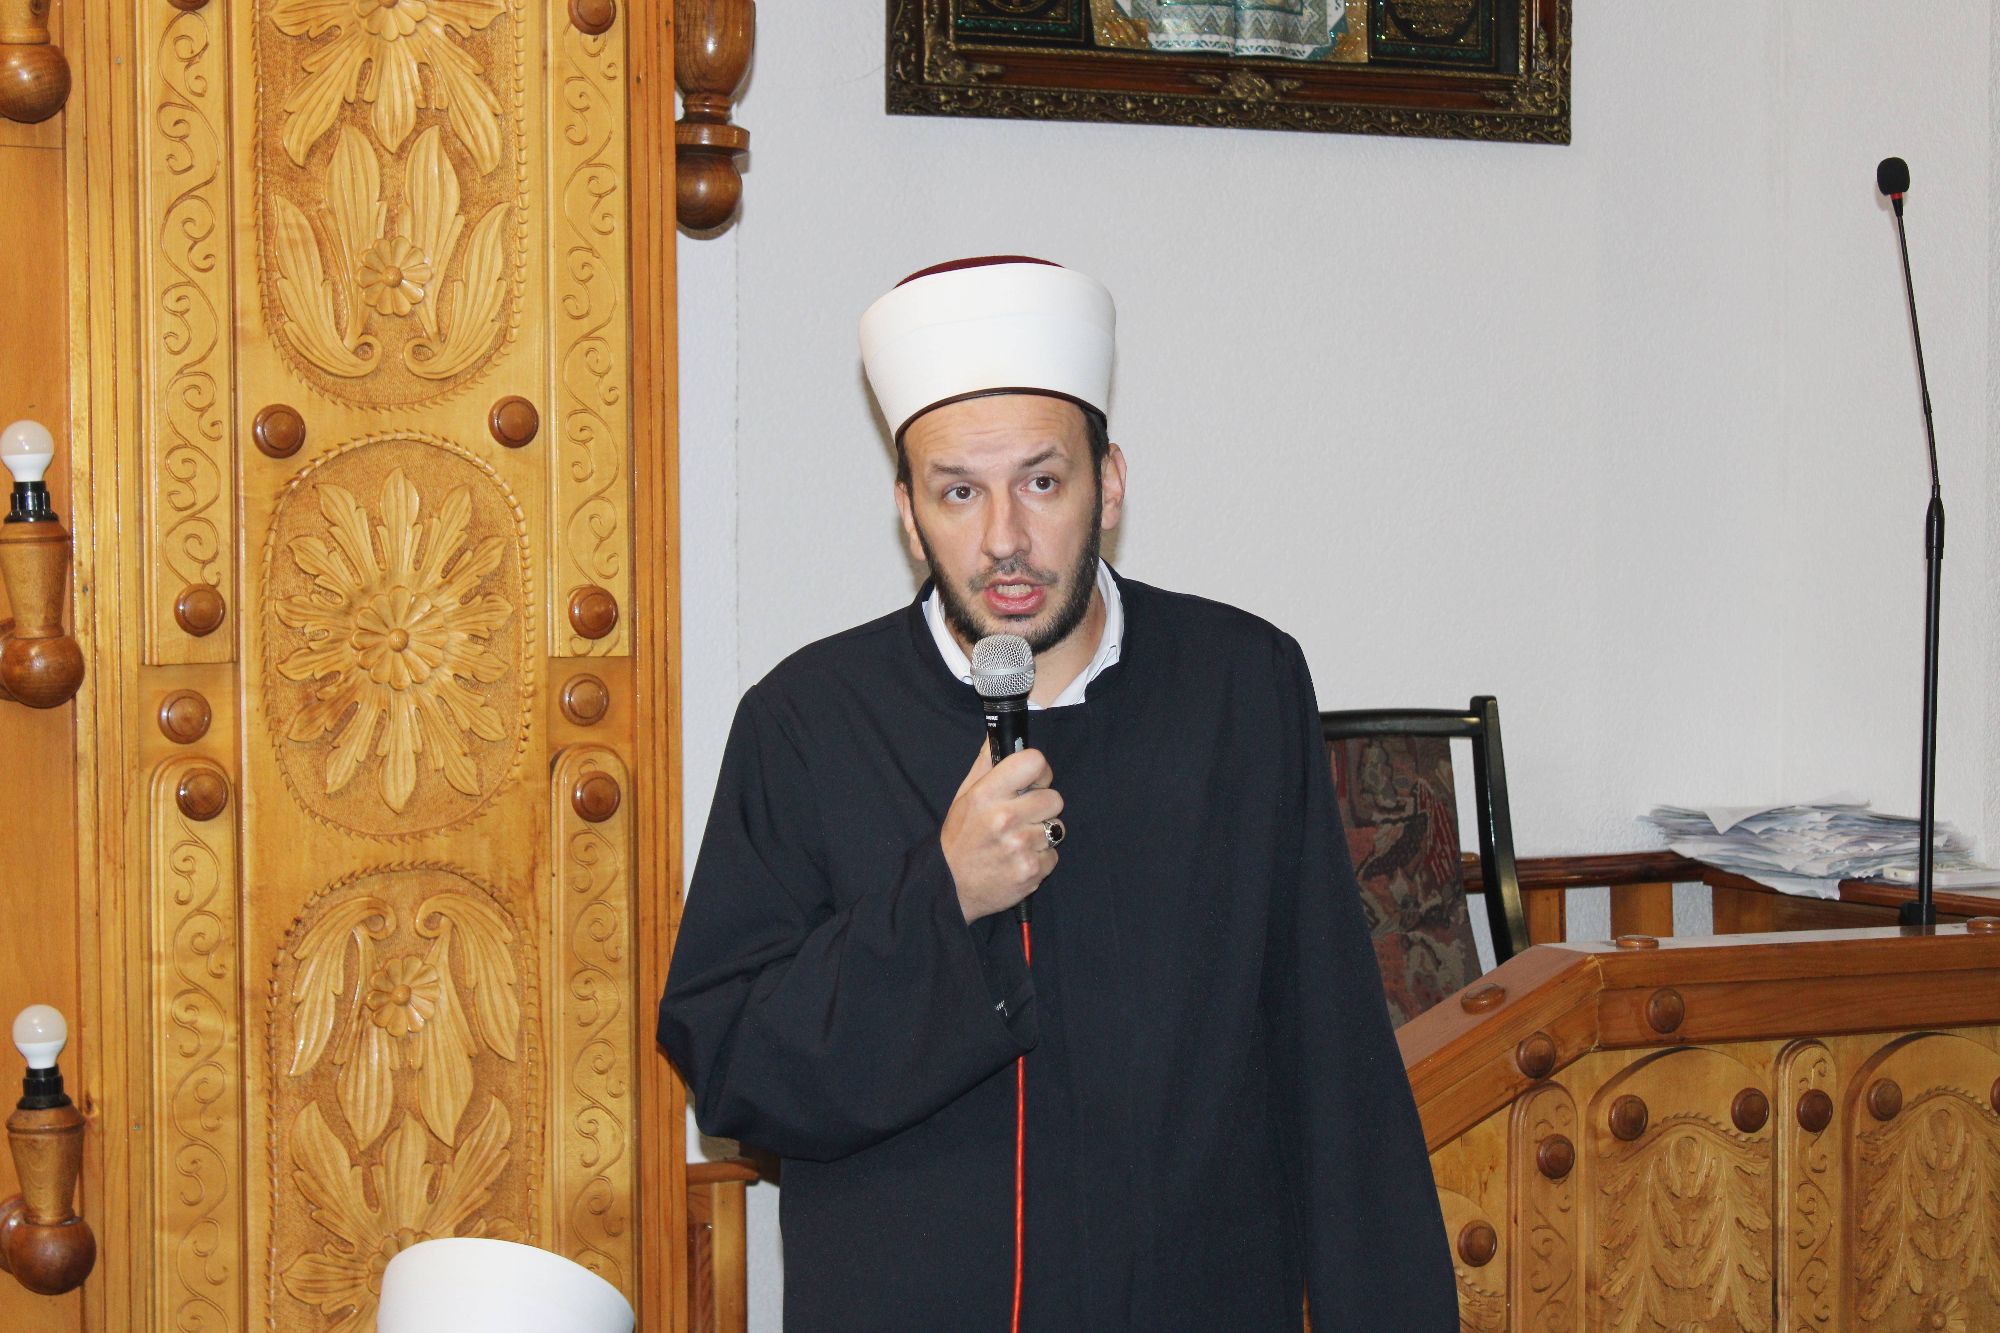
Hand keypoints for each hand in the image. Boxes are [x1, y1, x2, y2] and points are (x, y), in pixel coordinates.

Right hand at [941, 740, 1062, 922]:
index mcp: (987, 794)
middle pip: (1054, 797)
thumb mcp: (965, 796)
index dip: (1039, 771)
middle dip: (1042, 806)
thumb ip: (986, 764)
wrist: (951, 887)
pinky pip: (1054, 855)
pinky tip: (1019, 859)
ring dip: (1042, 834)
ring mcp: (1020, 846)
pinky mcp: (1031, 871)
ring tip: (1018, 840)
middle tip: (1023, 816)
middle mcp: (1004, 818)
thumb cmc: (960, 838)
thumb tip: (999, 734)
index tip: (1032, 782)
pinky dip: (1041, 858)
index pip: (1034, 762)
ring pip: (1057, 828)